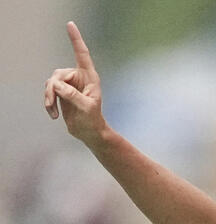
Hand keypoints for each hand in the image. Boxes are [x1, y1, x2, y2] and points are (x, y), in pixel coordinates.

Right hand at [44, 21, 105, 143]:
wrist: (88, 132)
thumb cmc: (93, 120)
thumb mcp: (85, 108)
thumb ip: (72, 95)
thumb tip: (57, 85)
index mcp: (90, 77)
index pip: (82, 55)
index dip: (76, 39)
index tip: (70, 25)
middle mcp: (79, 78)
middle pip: (58, 74)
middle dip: (53, 89)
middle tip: (51, 103)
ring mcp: (69, 84)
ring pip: (51, 83)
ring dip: (49, 98)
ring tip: (53, 112)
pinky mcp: (61, 92)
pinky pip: (49, 91)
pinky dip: (48, 102)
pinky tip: (52, 114)